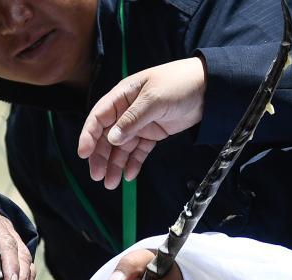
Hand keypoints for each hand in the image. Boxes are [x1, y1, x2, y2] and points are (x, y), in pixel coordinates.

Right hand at [78, 57, 206, 188]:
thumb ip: (132, 119)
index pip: (99, 117)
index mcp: (123, 95)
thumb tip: (112, 137)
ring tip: (110, 184)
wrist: (208, 88)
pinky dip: (133, 163)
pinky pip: (139, 151)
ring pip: (122, 147)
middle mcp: (127, 110)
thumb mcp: (154, 99)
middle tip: (97, 176)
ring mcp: (141, 123)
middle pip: (107, 136)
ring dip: (115, 164)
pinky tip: (128, 176)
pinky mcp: (154, 134)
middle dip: (101, 157)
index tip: (83, 154)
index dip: (89, 135)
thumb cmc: (179, 84)